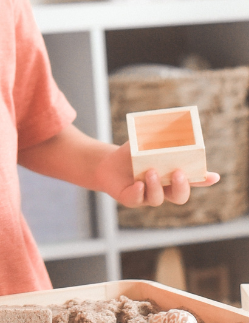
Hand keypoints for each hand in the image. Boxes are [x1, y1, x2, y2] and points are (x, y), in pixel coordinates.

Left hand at [94, 142, 219, 207]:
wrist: (108, 163)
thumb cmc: (132, 154)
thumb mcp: (144, 144)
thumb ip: (158, 139)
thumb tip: (168, 123)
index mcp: (171, 177)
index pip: (192, 181)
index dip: (203, 180)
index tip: (213, 176)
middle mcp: (163, 190)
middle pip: (179, 196)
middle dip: (181, 186)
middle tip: (178, 173)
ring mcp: (147, 196)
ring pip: (158, 198)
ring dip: (156, 186)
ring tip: (151, 171)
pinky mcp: (130, 198)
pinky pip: (136, 199)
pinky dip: (138, 192)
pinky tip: (137, 184)